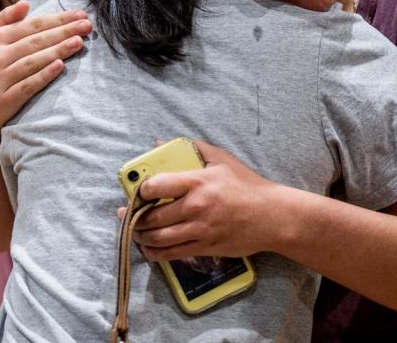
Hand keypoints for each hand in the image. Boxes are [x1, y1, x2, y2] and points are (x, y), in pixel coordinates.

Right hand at [0, 0, 91, 134]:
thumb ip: (4, 20)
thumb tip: (25, 3)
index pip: (31, 25)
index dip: (57, 18)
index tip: (80, 14)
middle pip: (35, 41)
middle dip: (63, 31)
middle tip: (87, 25)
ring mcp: (0, 78)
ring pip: (33, 61)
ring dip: (58, 50)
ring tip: (79, 42)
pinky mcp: (5, 99)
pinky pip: (28, 85)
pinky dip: (44, 75)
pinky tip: (60, 66)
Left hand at [128, 141, 286, 260]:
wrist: (272, 216)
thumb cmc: (246, 185)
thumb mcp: (221, 159)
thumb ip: (191, 148)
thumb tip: (160, 143)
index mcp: (197, 183)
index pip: (156, 187)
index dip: (141, 191)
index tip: (136, 192)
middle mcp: (196, 208)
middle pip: (153, 217)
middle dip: (133, 218)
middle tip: (124, 215)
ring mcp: (200, 230)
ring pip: (159, 238)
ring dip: (141, 237)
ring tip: (133, 232)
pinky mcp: (205, 248)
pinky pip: (173, 254)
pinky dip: (155, 253)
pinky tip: (148, 248)